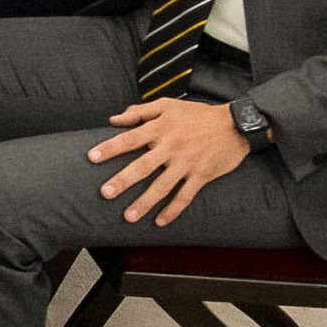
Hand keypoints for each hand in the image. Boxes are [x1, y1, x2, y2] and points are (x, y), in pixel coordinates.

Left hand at [87, 100, 250, 224]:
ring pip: (162, 186)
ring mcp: (186, 164)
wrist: (235, 124)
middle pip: (143, 166)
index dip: (110, 148)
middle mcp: (171, 147)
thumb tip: (114, 119)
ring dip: (145, 202)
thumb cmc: (197, 113)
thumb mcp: (167, 105)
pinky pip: (184, 196)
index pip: (129, 139)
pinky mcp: (201, 176)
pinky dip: (172, 210)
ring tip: (128, 216)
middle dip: (123, 181)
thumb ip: (139, 111)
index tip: (92, 157)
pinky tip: (160, 222)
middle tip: (105, 193)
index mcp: (160, 129)